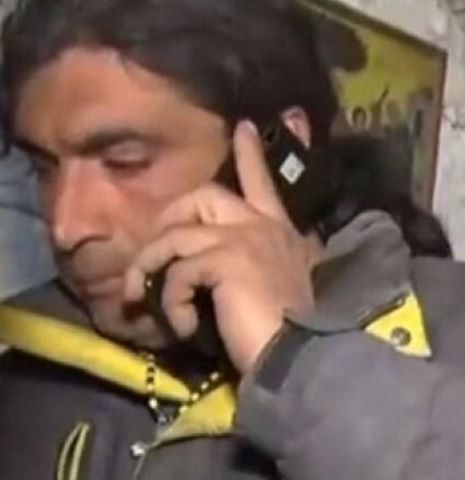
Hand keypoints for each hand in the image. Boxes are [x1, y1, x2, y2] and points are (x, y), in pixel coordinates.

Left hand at [123, 120, 321, 372]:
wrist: (306, 352)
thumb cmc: (300, 330)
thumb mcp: (291, 289)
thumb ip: (274, 270)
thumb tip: (239, 275)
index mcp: (284, 234)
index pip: (265, 185)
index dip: (252, 155)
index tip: (244, 127)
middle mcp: (266, 228)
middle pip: (206, 196)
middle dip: (171, 217)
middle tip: (154, 250)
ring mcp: (245, 240)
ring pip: (176, 235)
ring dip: (150, 267)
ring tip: (142, 298)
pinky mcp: (224, 261)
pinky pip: (176, 271)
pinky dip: (169, 301)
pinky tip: (183, 325)